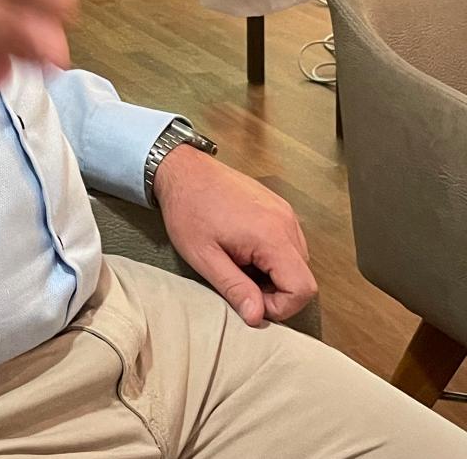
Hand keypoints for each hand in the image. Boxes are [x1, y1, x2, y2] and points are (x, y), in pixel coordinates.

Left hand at [153, 146, 316, 326]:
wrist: (183, 169)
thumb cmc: (188, 209)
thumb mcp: (204, 256)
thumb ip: (234, 288)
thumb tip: (257, 317)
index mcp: (271, 235)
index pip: (303, 289)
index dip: (280, 306)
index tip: (250, 300)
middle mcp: (285, 221)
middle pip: (303, 276)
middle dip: (276, 292)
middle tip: (241, 282)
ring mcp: (283, 211)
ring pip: (297, 260)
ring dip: (274, 273)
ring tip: (239, 264)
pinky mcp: (277, 205)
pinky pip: (289, 242)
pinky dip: (273, 255)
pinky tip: (244, 249)